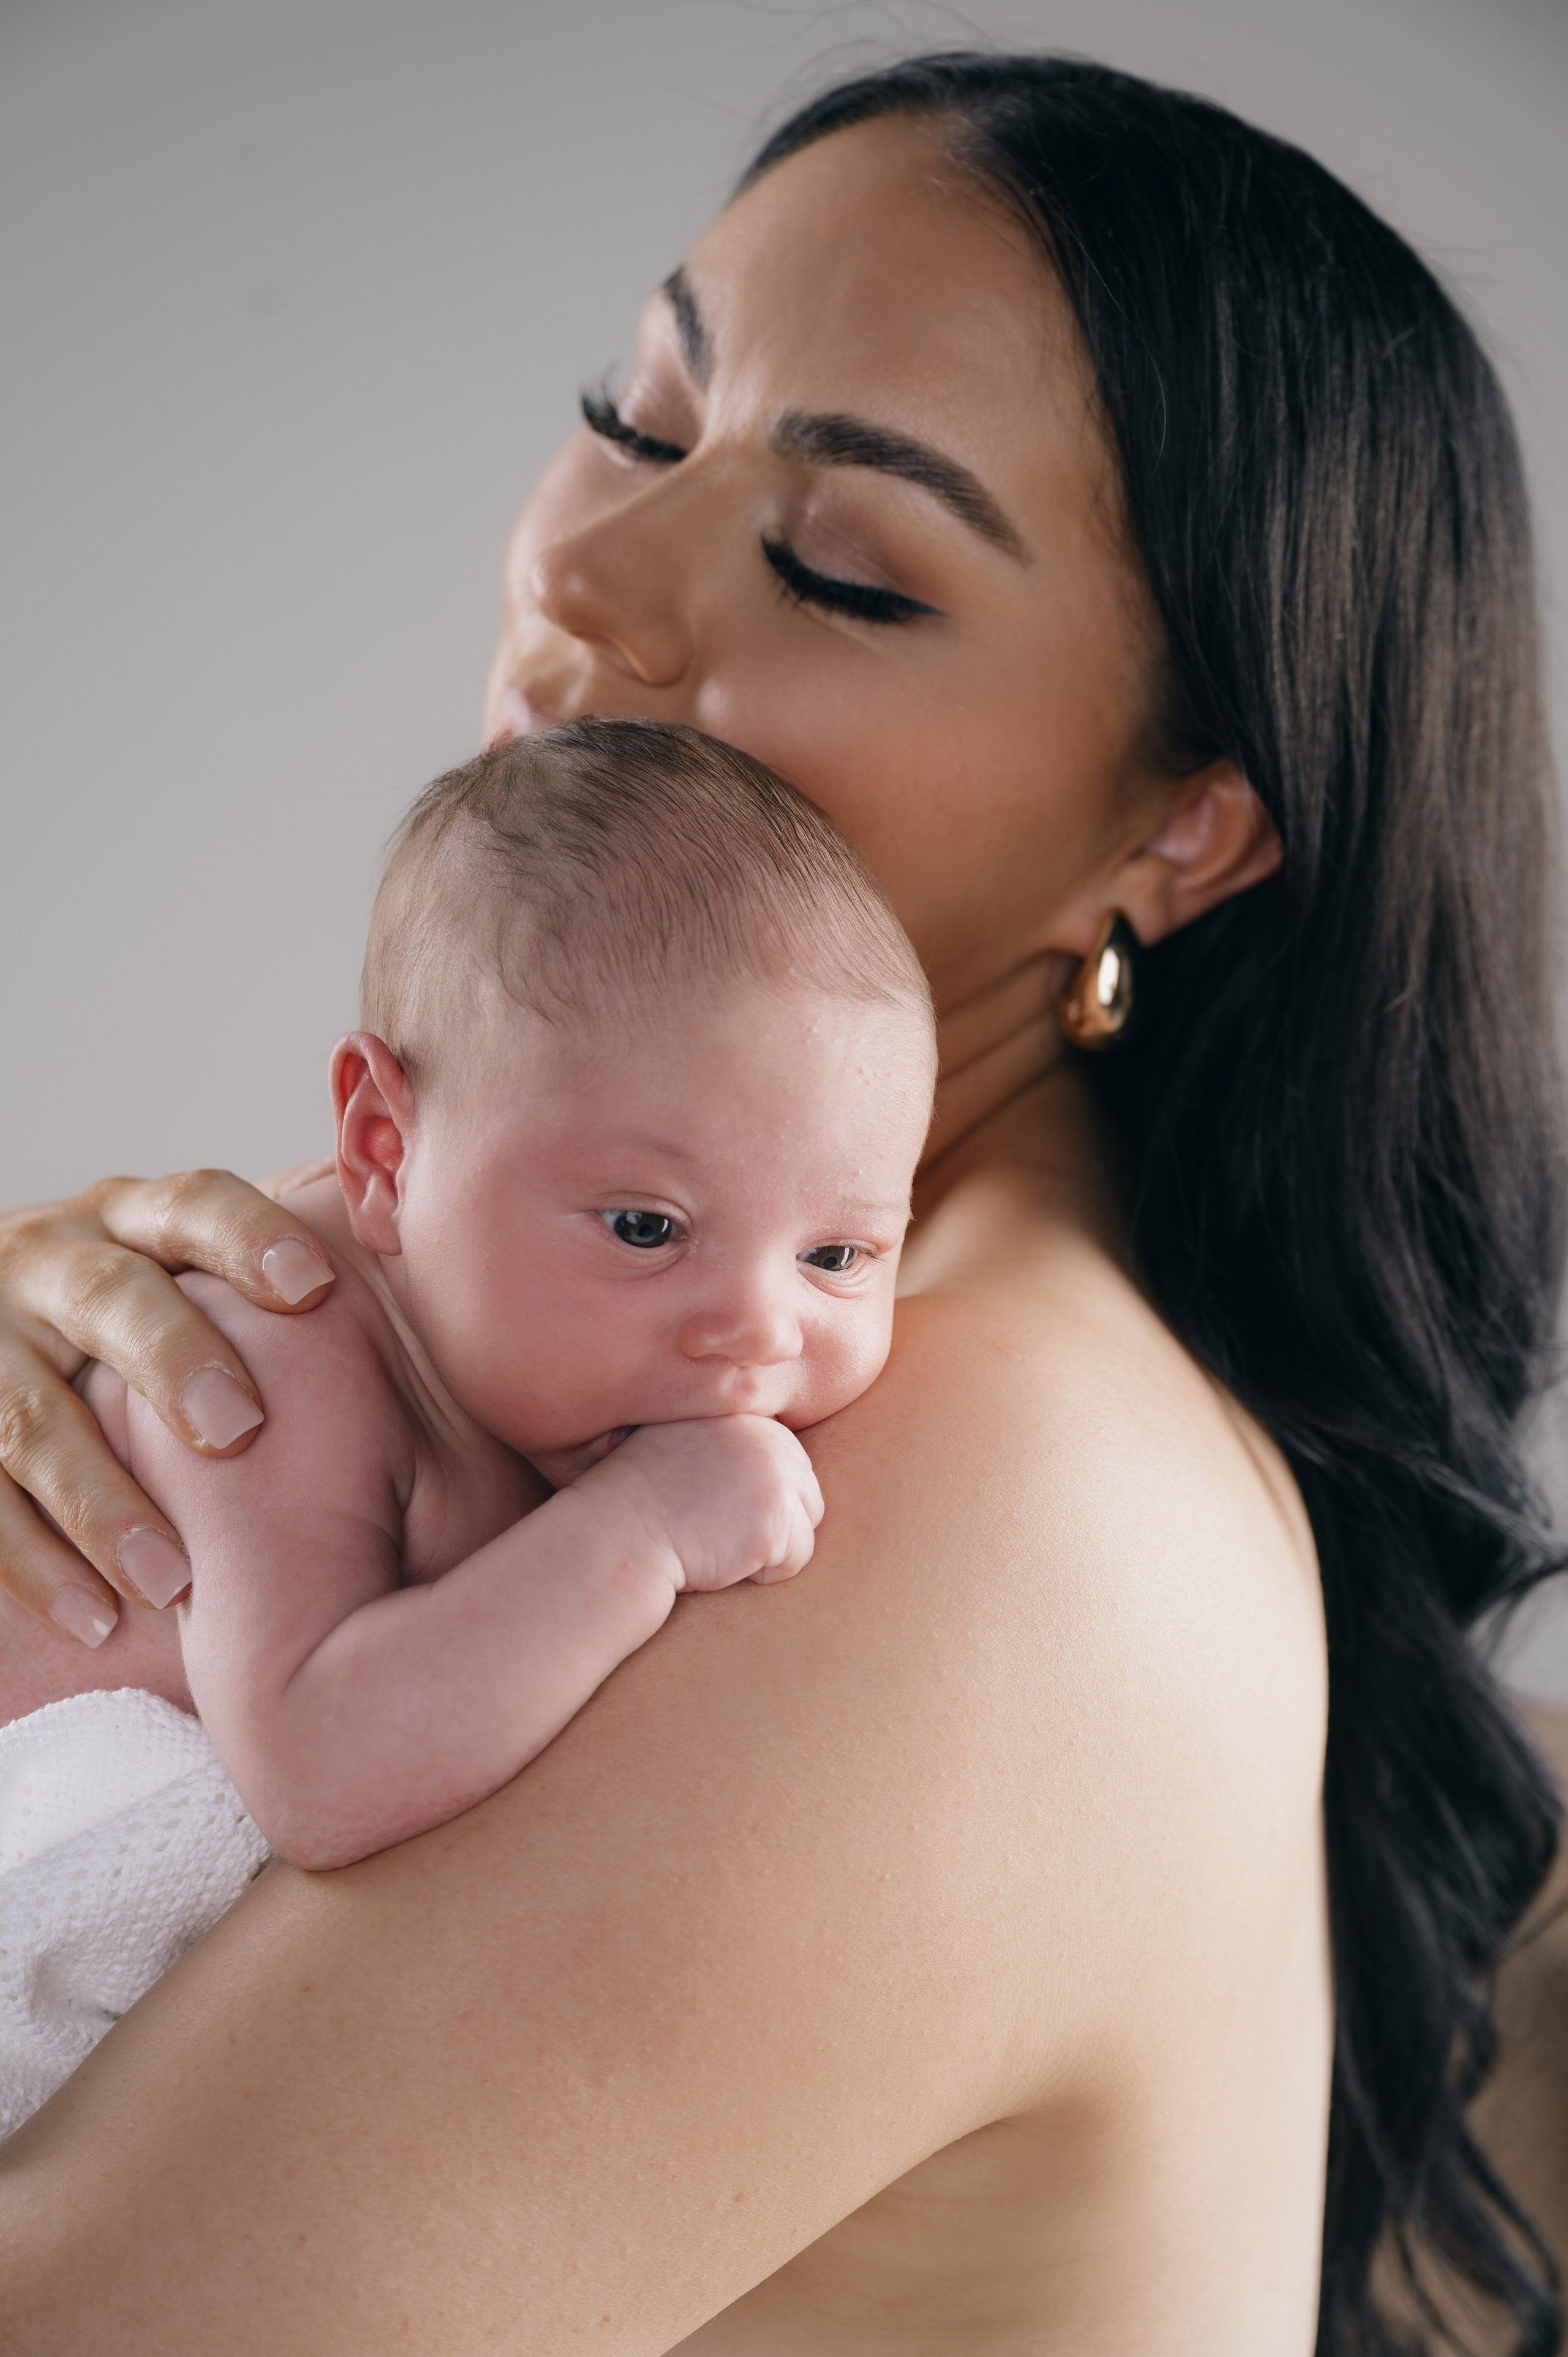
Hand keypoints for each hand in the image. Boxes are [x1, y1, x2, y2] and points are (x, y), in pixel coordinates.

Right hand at [0, 1172, 334, 1642]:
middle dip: (172, 1360)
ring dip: (101, 1502)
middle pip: (110, 1298)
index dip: (248, 1239)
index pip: (192, 1205)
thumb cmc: (144, 1315)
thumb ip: (282, 1267)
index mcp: (131, 1219)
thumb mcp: (186, 1266)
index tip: (315, 1286)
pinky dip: (37, 1566)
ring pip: (31, 1419)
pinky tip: (97, 1623)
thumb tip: (417, 1257)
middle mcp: (53, 1265)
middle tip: (239, 1431)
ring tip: (169, 1578)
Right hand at [583, 1416, 824, 1590]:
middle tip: (714, 1526)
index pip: (786, 1460)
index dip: (755, 1495)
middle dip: (769, 1520)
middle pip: (805, 1490)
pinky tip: (720, 1558)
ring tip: (716, 1540)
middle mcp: (766, 1436)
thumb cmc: (637, 1499)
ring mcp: (774, 1476)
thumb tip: (767, 1456)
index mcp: (743, 1412)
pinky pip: (797, 1558)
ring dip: (769, 1545)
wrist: (615, 1536)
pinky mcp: (774, 1520)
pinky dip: (765, 1572)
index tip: (713, 1506)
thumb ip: (728, 1438)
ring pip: (806, 1524)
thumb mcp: (682, 1442)